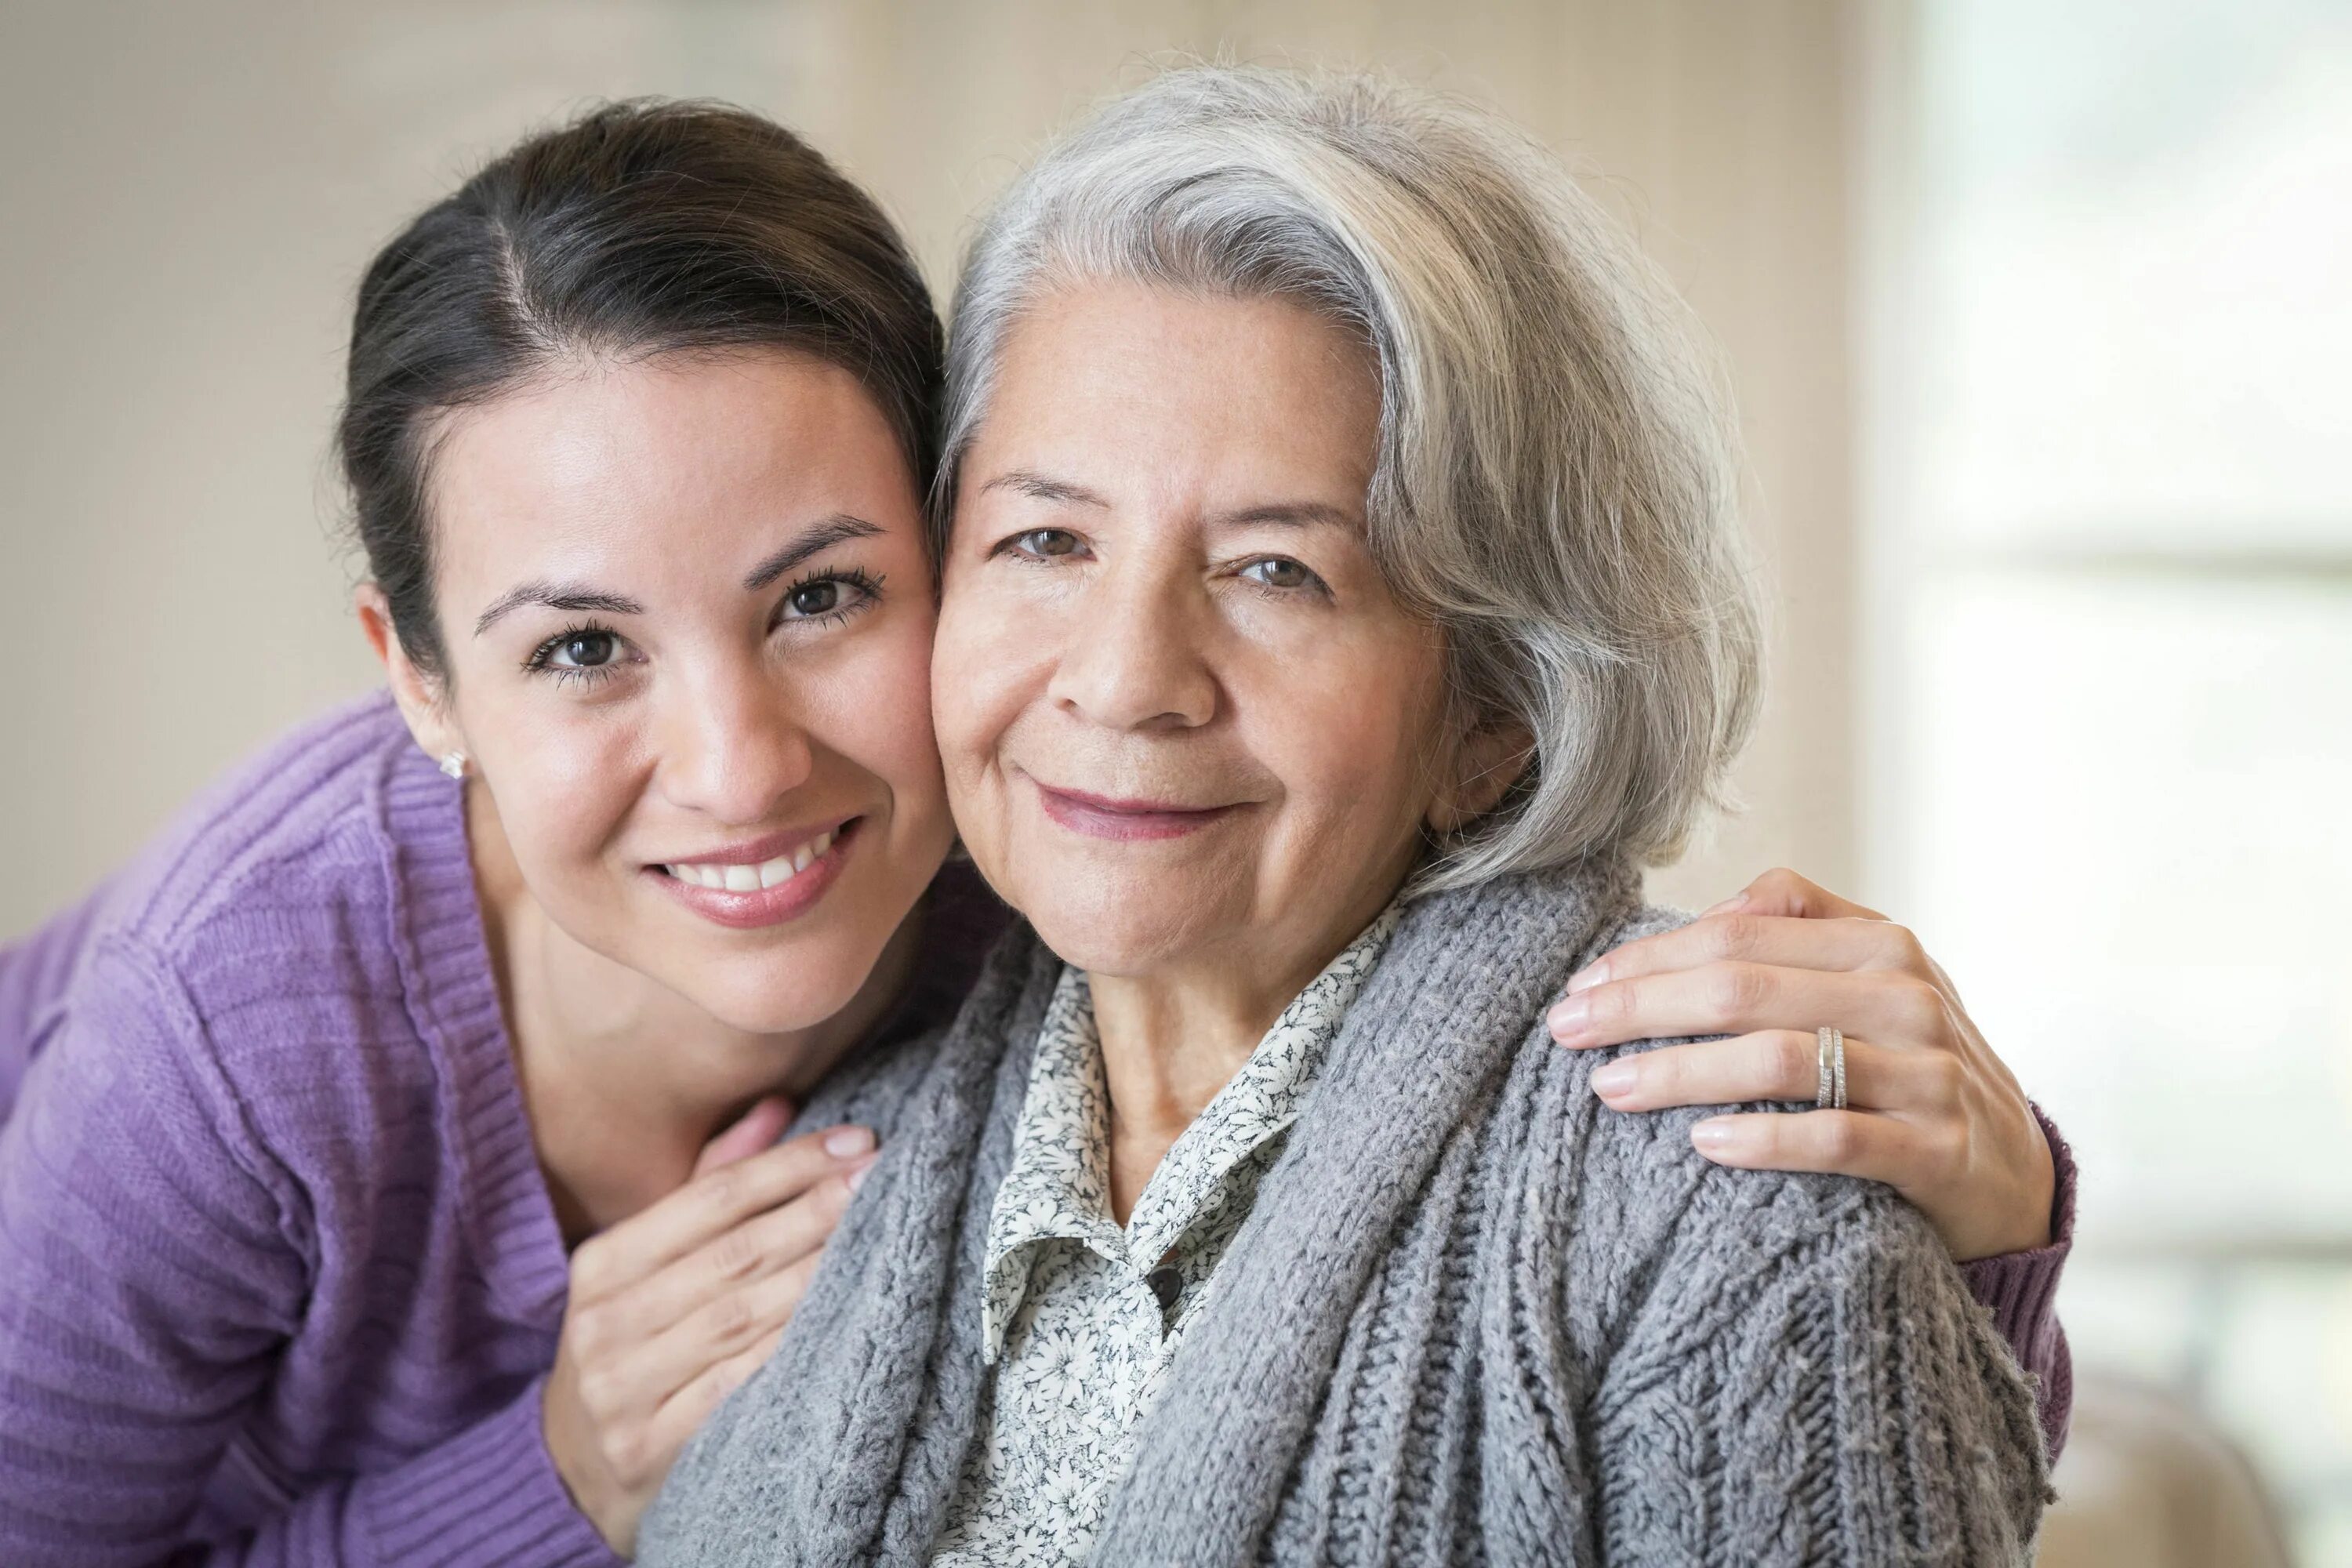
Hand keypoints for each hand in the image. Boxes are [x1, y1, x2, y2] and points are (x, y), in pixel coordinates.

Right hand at [542, 1096, 875, 1553]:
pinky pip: (737, 1386)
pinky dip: (790, 1348)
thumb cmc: (628, 1344)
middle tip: (882, 1177)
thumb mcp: (644, 1264)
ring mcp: (625, 1389)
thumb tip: (779, 1105)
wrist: (569, 1471)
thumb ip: (708, 1183)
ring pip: (740, 1318)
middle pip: (733, 1255)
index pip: (709, 1198)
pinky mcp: (650, 1447)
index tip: (857, 1141)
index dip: (788, 1165)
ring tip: (878, 1236)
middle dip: (815, 1210)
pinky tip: (840, 1319)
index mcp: (600, 1264)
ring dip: (815, 1273)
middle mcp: (605, 1322)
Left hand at [1546, 867, 2054, 1261]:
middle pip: (1745, 987)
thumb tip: (1709, 907)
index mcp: (1879, 944)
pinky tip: (1701, 1144)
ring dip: (1681, 1072)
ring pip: (1781, 1058)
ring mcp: (1927, 1073)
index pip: (1738, 933)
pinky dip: (1764, 1139)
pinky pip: (1838, 1139)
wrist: (2015, 1169)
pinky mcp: (1939, 1150)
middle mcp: (1906, 997)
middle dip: (1641, 1007)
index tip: (1579, 985)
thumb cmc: (1910, 1066)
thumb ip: (1803, 925)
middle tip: (1566, 1031)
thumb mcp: (1873, 981)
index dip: (1649, 956)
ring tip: (1609, 1088)